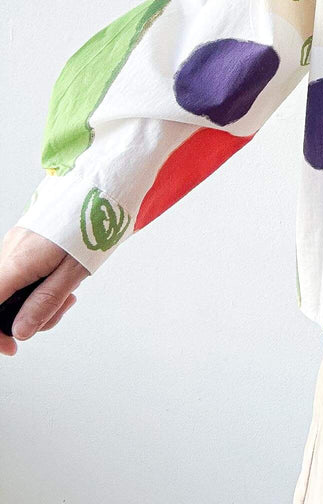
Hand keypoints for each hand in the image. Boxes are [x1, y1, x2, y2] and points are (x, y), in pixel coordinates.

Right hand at [0, 226, 88, 355]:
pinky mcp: (25, 240)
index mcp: (16, 264)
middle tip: (60, 310)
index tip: (13, 347)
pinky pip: (21, 272)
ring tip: (69, 293)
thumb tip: (20, 332)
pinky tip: (64, 278)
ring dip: (36, 300)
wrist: (101, 187)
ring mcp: (15, 245)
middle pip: (1, 301)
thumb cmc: (92, 224)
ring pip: (12, 288)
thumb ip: (45, 302)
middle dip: (26, 316)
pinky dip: (38, 283)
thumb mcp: (74, 271)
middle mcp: (8, 253)